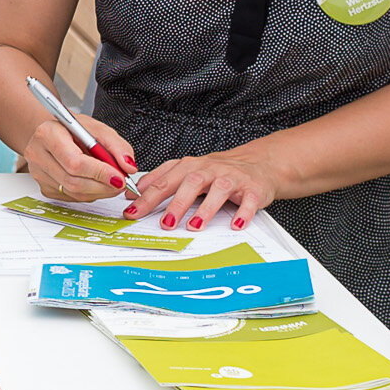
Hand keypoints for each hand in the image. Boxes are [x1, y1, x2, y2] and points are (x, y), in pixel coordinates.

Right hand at [22, 110, 138, 203]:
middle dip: (103, 186)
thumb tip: (128, 166)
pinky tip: (94, 183)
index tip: (119, 177)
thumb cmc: (74, 130)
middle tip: (121, 182)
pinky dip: (89, 194)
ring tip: (111, 182)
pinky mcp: (43, 187)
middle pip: (73, 181)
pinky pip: (71, 197)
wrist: (54, 134)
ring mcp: (38, 174)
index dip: (100, 173)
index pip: (74, 162)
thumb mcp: (97, 129)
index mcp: (48, 134)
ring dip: (98, 191)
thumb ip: (116, 146)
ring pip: (73, 193)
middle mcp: (37, 154)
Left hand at [124, 150, 273, 232]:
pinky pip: (248, 200)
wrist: (257, 163)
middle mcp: (210, 169)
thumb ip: (162, 180)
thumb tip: (134, 195)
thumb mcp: (187, 171)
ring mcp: (232, 178)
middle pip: (190, 182)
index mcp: (190, 166)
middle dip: (176, 203)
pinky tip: (236, 225)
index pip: (164, 180)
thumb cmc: (217, 171)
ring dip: (206, 209)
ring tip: (194, 226)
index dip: (147, 196)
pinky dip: (243, 213)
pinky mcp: (252, 189)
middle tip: (165, 224)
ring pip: (218, 189)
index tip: (132, 212)